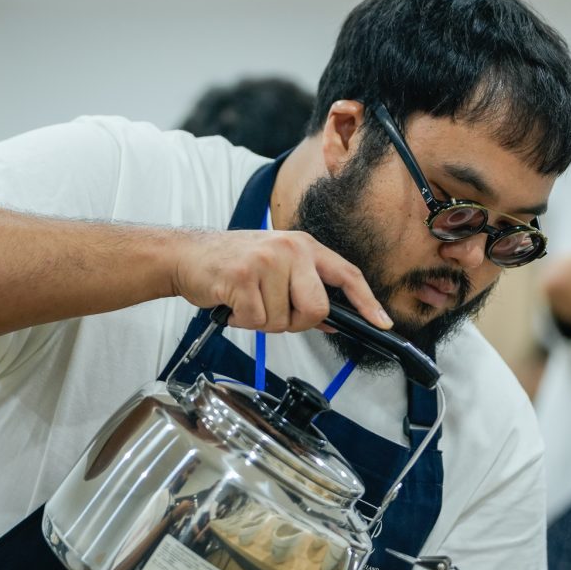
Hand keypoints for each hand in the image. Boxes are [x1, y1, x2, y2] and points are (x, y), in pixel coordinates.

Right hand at [170, 230, 391, 331]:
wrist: (187, 255)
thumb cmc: (233, 265)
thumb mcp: (276, 270)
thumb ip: (307, 293)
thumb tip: (334, 321)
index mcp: (304, 246)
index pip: (347, 274)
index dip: (367, 302)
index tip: (383, 323)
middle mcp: (289, 248)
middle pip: (316, 309)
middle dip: (296, 322)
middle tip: (273, 312)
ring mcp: (266, 261)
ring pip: (282, 320)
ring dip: (262, 322)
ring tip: (246, 300)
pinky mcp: (242, 277)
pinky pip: (256, 321)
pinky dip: (243, 321)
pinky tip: (233, 303)